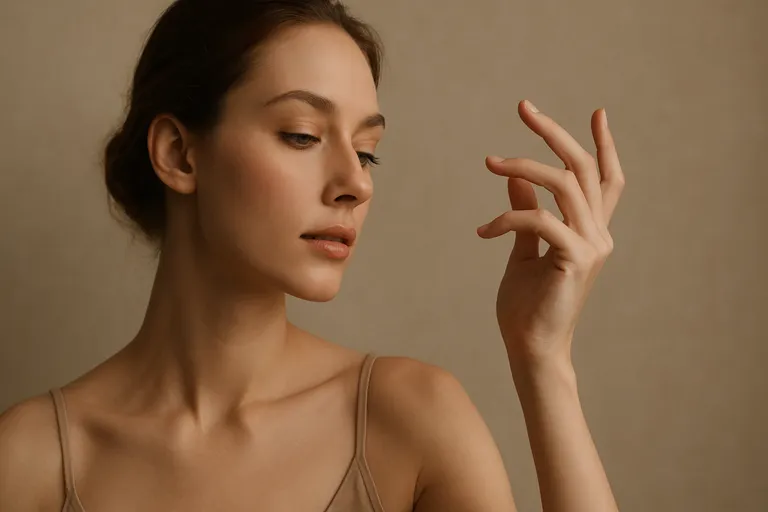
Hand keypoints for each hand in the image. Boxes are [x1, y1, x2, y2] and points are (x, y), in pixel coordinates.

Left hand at [477, 100, 624, 370]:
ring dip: (522, 166)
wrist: (530, 348)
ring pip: (562, 184)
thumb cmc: (528, 305)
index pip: (605, 179)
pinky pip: (539, 219)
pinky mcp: (575, 259)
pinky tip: (483, 231)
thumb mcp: (525, 250)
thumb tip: (516, 181)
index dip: (604, 145)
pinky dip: (507, 218)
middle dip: (554, 132)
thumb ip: (526, 213)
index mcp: (591, 230)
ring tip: (491, 163)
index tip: (598, 112)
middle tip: (524, 107)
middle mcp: (598, 233)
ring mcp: (591, 245)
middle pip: (583, 168)